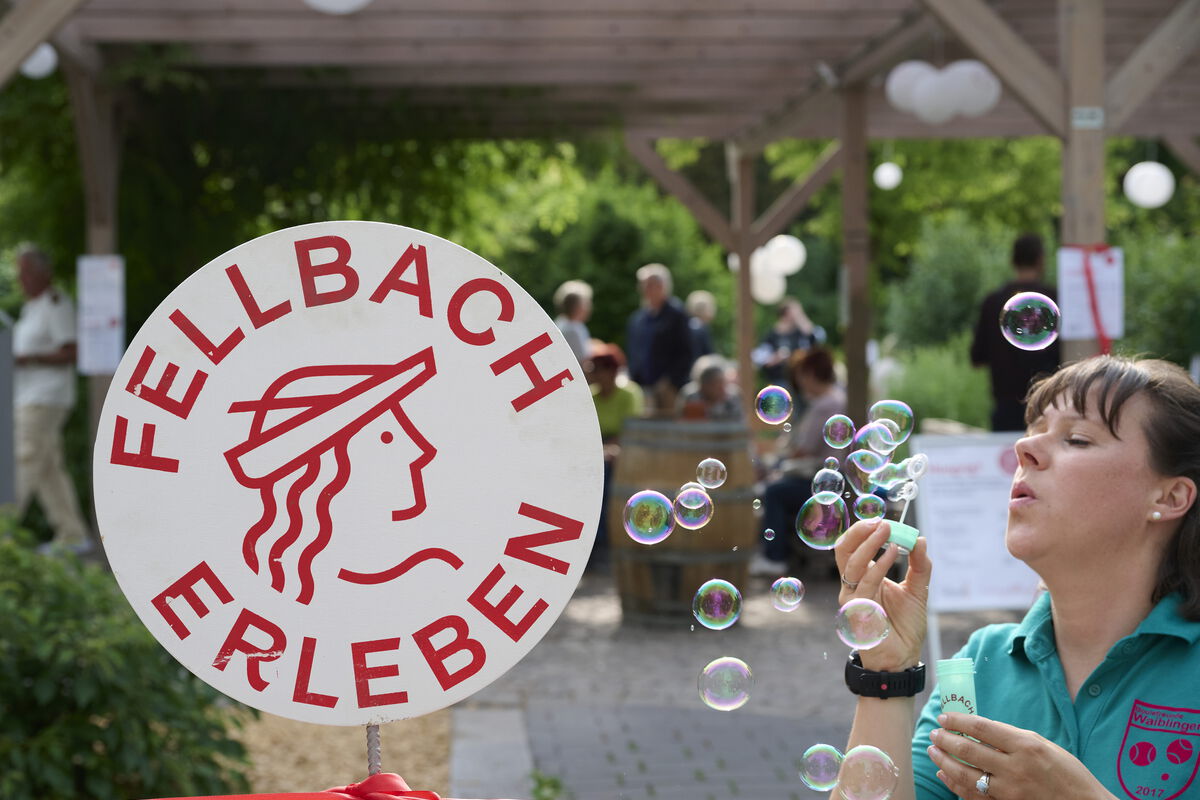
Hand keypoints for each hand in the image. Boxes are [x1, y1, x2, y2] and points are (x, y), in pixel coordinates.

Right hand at [833, 518, 930, 670]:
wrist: (903, 659)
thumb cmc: (906, 627)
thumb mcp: (917, 590)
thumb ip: (919, 566)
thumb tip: (920, 540)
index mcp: (863, 579)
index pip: (853, 548)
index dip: (863, 532)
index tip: (883, 519)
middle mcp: (853, 587)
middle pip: (844, 551)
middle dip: (859, 532)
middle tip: (880, 520)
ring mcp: (852, 599)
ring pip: (853, 564)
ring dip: (871, 544)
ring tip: (888, 531)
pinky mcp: (856, 612)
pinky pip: (865, 584)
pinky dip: (879, 565)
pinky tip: (894, 552)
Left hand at [929, 713, 1114, 798]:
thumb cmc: (1068, 774)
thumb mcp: (1044, 746)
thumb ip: (1013, 738)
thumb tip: (981, 729)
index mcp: (1026, 746)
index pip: (981, 728)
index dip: (958, 721)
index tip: (944, 717)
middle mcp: (1015, 768)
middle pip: (968, 750)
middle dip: (945, 740)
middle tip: (934, 734)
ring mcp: (1010, 791)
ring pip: (965, 775)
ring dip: (944, 761)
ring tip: (933, 752)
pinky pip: (973, 795)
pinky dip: (954, 784)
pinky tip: (944, 774)